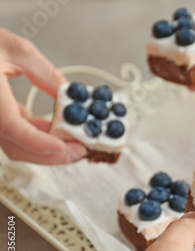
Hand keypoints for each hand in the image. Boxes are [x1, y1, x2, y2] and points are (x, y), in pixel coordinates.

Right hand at [0, 28, 86, 163]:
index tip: (63, 146)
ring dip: (48, 150)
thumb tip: (70, 94)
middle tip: (80, 150)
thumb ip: (46, 73)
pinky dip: (39, 138)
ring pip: (17, 146)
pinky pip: (17, 136)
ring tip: (76, 144)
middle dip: (51, 154)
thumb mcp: (17, 49)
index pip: (11, 127)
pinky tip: (59, 132)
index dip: (38, 142)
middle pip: (17, 147)